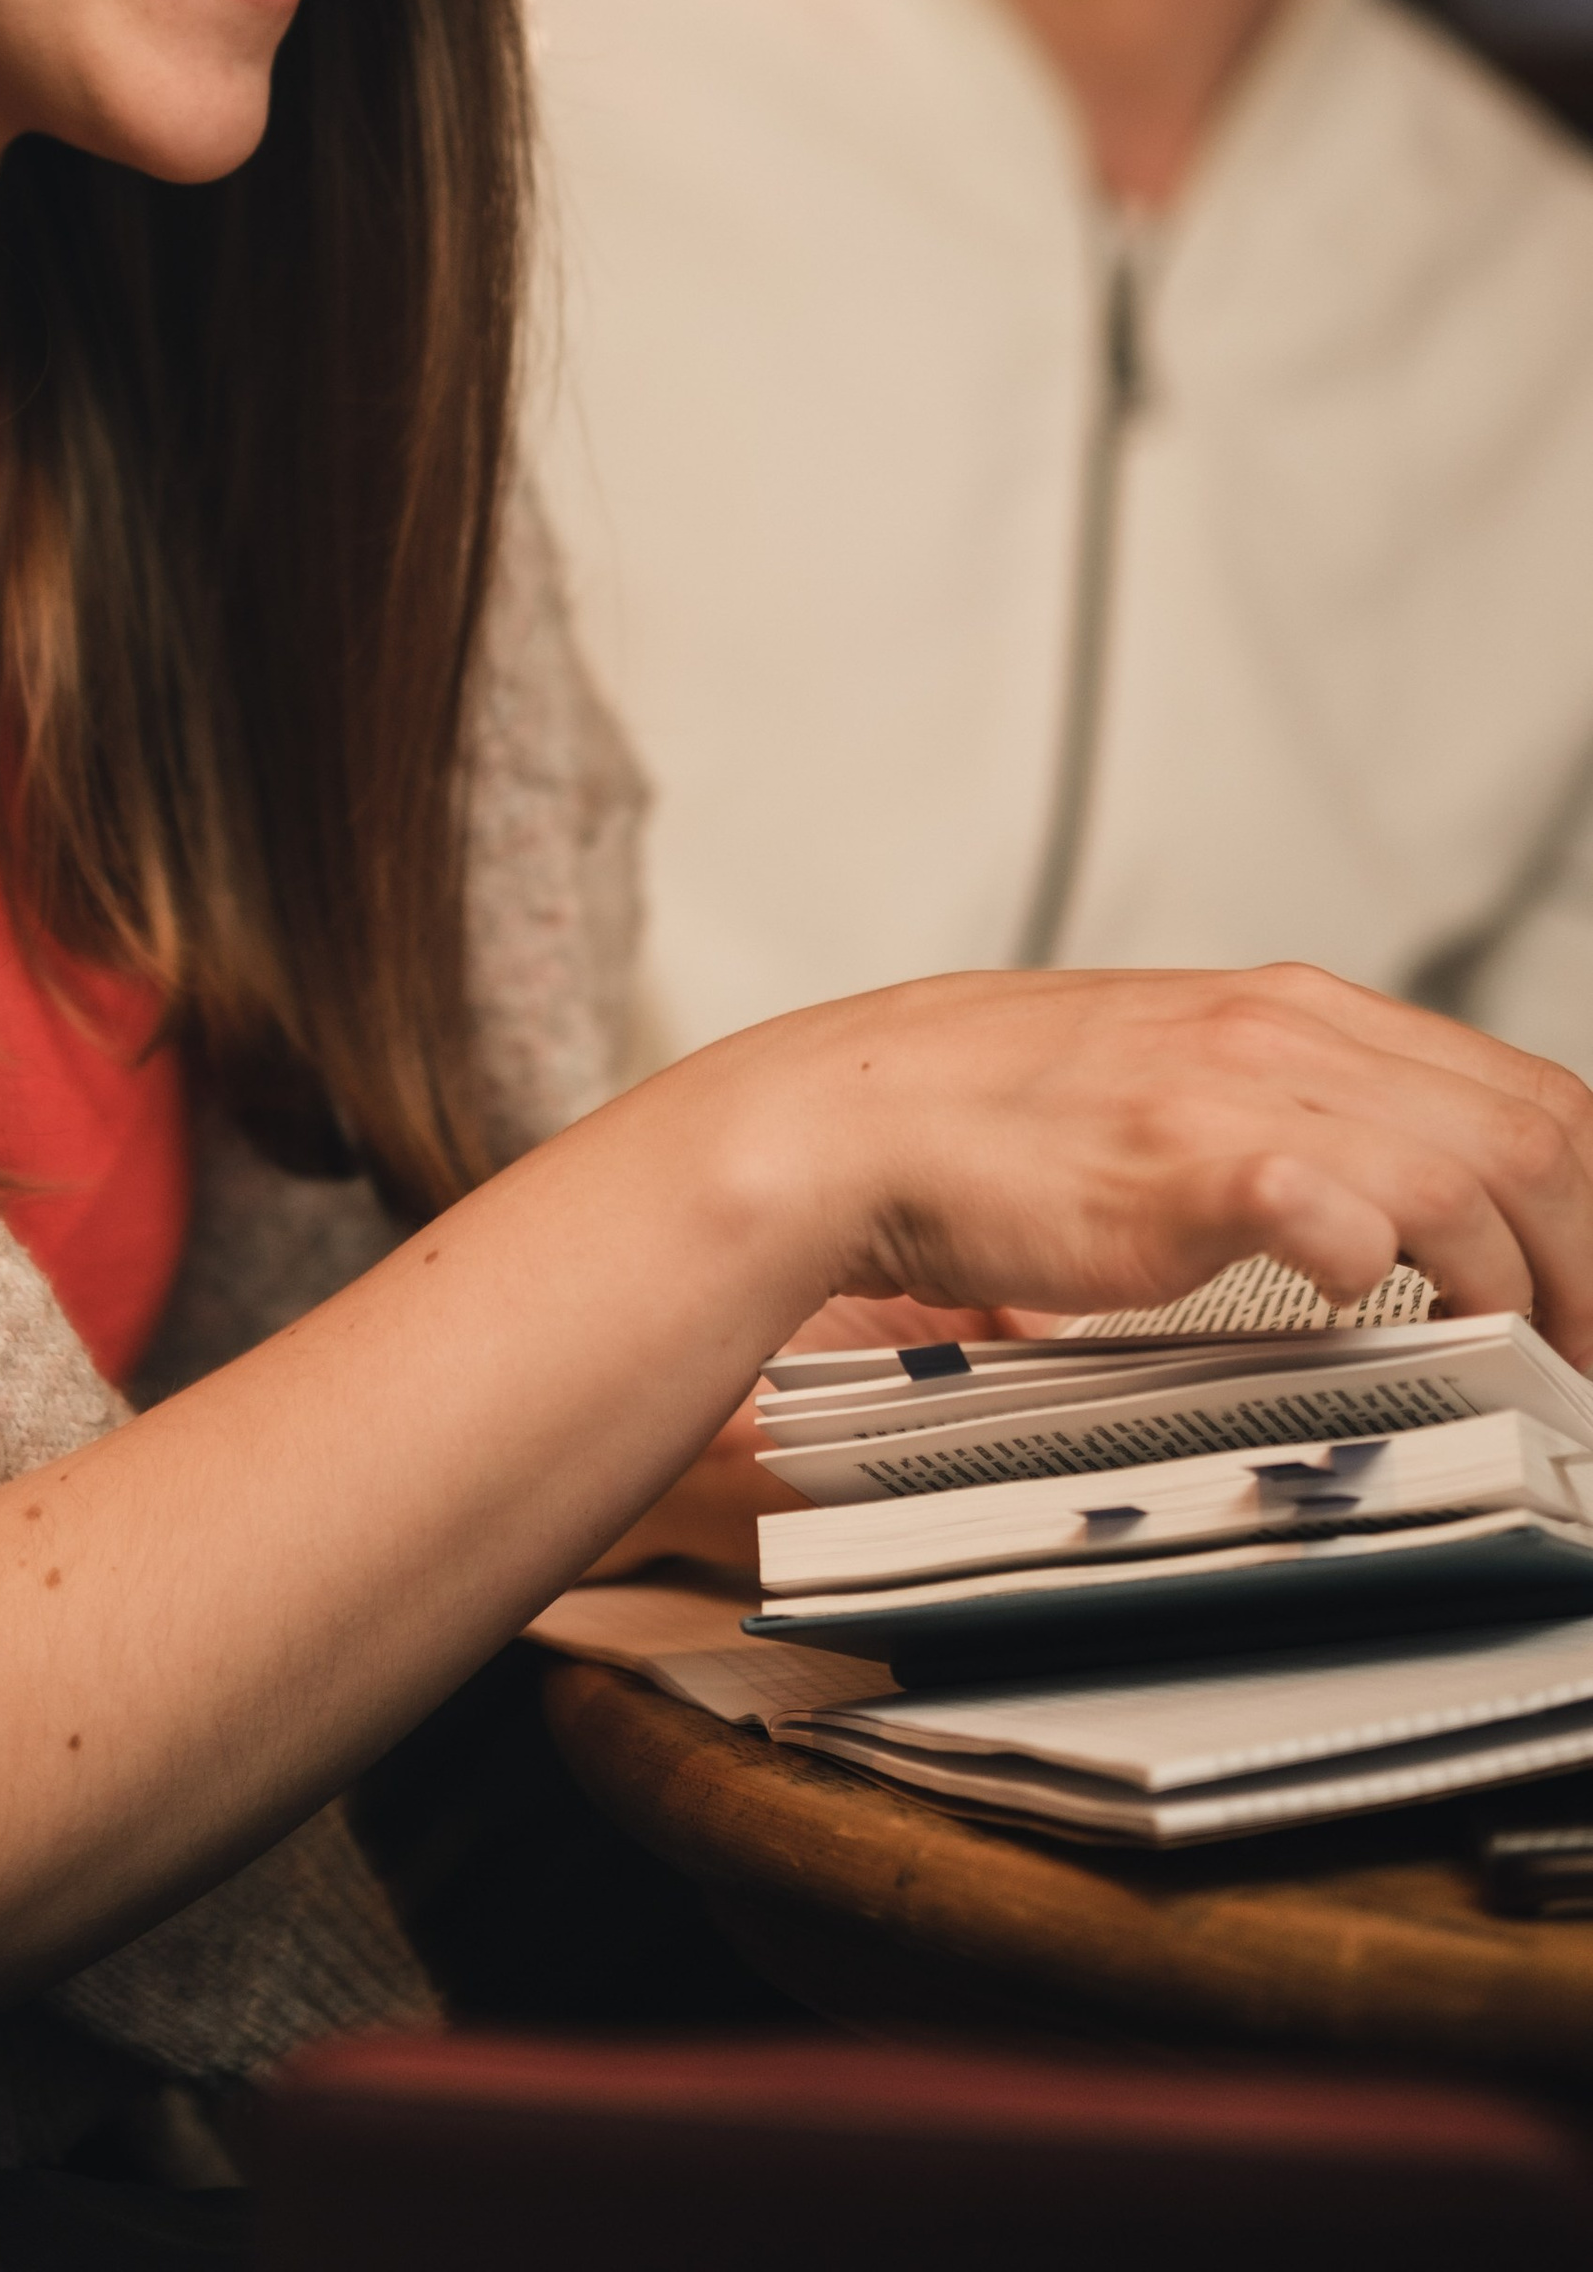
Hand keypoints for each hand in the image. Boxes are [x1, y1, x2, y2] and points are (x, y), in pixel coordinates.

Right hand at [726, 963, 1592, 1368]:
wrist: (857, 1118)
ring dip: (1522, 1292)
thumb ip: (1288, 1114)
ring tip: (1512, 1365)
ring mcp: (1241, 1092)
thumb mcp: (1180, 1079)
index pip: (1525, 1089)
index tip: (1586, 1295)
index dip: (1592, 1204)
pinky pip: (1352, 1219)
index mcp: (1299, 1010)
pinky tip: (1374, 1321)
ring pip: (1475, 1177)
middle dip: (1589, 1262)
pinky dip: (1395, 1280)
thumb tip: (1395, 1212)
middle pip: (1538, 1133)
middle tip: (1579, 1354)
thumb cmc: (1003, 1120)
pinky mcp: (1188, 1168)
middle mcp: (1289, 1031)